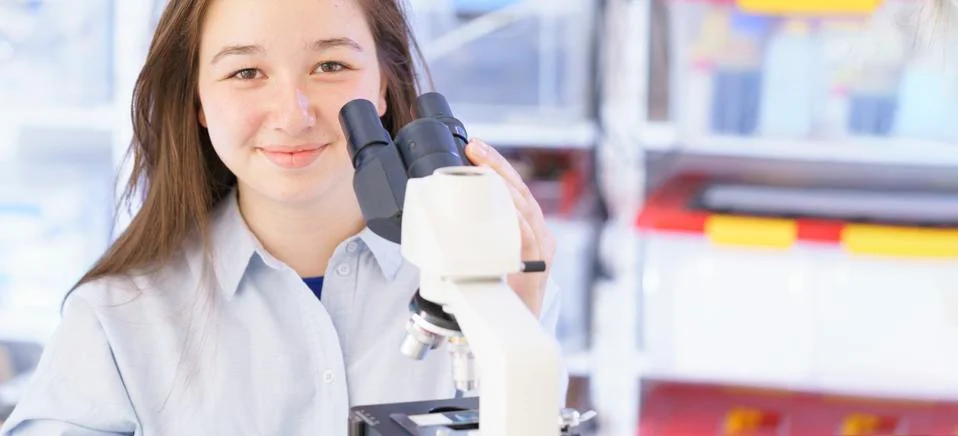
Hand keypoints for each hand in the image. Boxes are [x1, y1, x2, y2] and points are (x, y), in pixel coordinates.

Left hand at [465, 138, 554, 317]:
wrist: (512, 334)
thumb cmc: (496, 298)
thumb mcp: (481, 259)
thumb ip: (469, 240)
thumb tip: (435, 221)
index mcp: (528, 231)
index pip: (513, 191)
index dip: (496, 166)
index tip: (475, 147)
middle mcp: (540, 236)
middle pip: (520, 192)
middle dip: (497, 166)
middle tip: (475, 147)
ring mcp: (541, 251)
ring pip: (526, 210)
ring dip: (504, 186)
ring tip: (484, 168)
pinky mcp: (537, 269)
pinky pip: (528, 239)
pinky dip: (516, 222)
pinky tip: (505, 208)